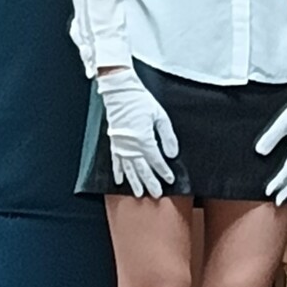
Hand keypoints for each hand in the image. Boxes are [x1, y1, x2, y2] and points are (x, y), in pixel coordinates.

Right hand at [96, 67, 178, 196]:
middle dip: (150, 182)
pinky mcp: (114, 142)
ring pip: (128, 168)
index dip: (164, 171)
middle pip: (142, 169)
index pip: (156, 160)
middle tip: (157, 195)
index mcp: (143, 139)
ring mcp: (120, 145)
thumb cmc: (141, 101)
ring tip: (139, 194)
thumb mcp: (160, 116)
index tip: (170, 179)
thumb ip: (168, 136)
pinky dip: (117, 172)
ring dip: (134, 182)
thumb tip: (172, 154)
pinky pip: (115, 161)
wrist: (119, 91)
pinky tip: (119, 181)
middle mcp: (131, 146)